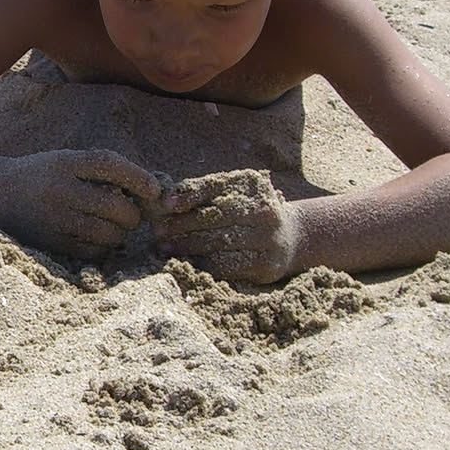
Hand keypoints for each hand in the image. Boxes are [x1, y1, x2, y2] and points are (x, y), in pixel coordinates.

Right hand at [0, 149, 158, 260]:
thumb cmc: (41, 176)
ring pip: (108, 233)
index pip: (109, 164)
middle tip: (131, 213)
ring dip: (121, 232)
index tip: (155, 190)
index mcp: (63, 163)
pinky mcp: (50, 243)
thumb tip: (148, 191)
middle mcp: (58, 189)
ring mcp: (54, 219)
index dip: (138, 177)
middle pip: (115, 206)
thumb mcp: (64, 161)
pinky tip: (99, 238)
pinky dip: (104, 247)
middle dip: (133, 213)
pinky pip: (93, 251)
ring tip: (116, 226)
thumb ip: (99, 171)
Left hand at [154, 171, 302, 284]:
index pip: (215, 186)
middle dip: (182, 224)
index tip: (166, 206)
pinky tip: (186, 262)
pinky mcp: (265, 264)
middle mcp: (264, 208)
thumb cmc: (249, 212)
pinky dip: (202, 264)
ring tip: (165, 247)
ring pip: (218, 242)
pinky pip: (227, 265)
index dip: (189, 195)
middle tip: (157, 231)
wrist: (292, 237)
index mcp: (252, 184)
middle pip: (214, 216)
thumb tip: (166, 202)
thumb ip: (205, 193)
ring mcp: (267, 237)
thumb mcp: (234, 193)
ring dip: (186, 246)